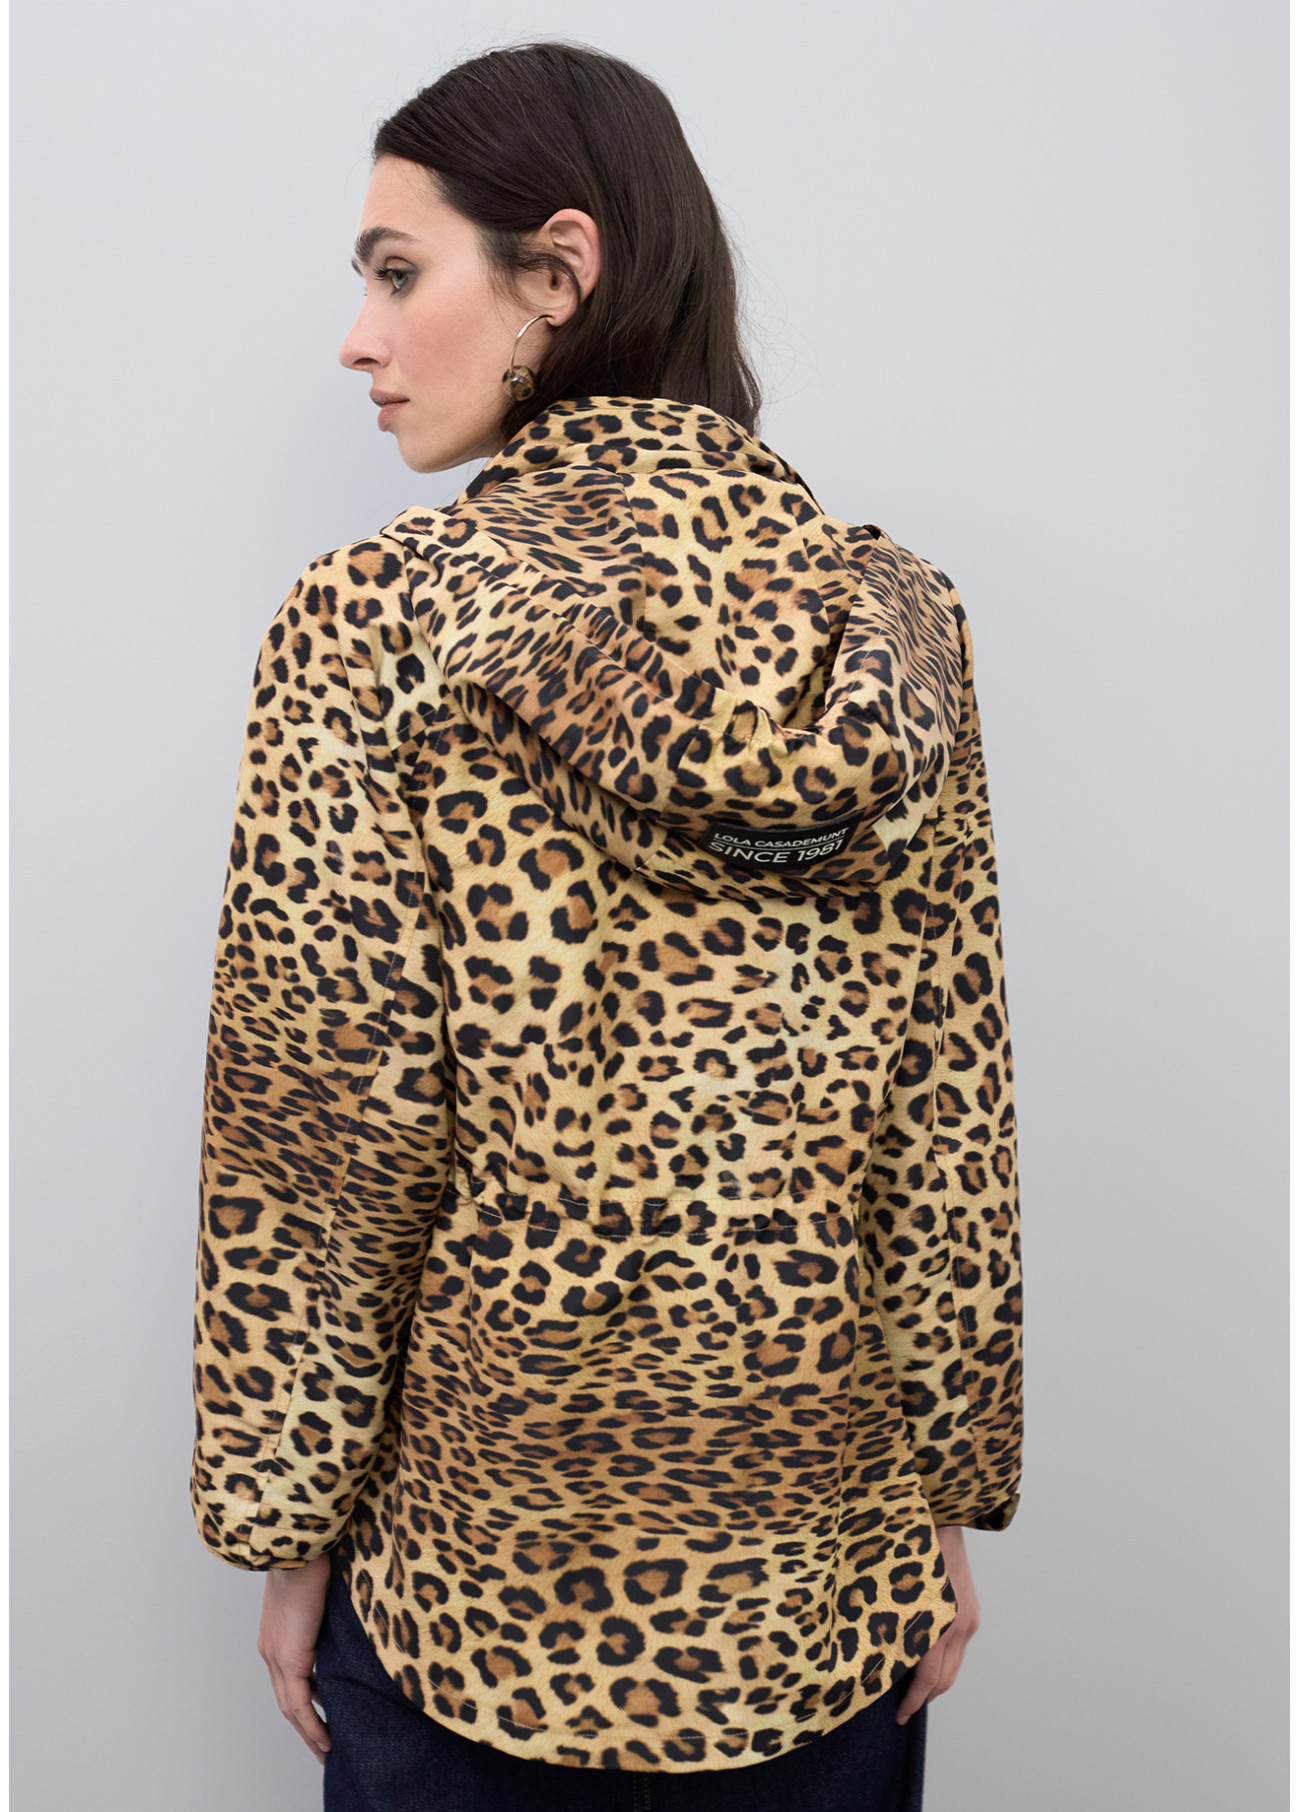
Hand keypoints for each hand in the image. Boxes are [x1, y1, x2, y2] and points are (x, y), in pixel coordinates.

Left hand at [257, 1553, 332, 1760]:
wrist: (299, 1545)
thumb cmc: (313, 1556)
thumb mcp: (318, 1590)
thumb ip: (325, 1609)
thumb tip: (346, 1616)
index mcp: (275, 1634)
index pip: (288, 1678)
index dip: (304, 1700)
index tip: (322, 1713)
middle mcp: (270, 1650)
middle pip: (286, 1700)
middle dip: (304, 1726)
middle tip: (322, 1746)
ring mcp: (276, 1656)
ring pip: (290, 1707)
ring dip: (308, 1733)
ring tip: (326, 1750)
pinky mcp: (290, 1658)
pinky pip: (299, 1704)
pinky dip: (311, 1725)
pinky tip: (325, 1740)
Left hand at [896, 1524, 980, 1724]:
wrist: (940, 1518)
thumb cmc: (907, 1547)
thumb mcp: (892, 1588)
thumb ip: (890, 1622)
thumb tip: (876, 1654)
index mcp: (935, 1621)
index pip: (928, 1679)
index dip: (913, 1702)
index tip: (900, 1717)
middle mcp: (957, 1625)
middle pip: (945, 1680)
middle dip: (925, 1699)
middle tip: (903, 1711)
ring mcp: (968, 1618)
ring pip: (953, 1666)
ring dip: (935, 1682)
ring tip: (912, 1690)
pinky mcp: (971, 1612)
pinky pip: (958, 1647)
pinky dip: (943, 1661)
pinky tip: (926, 1660)